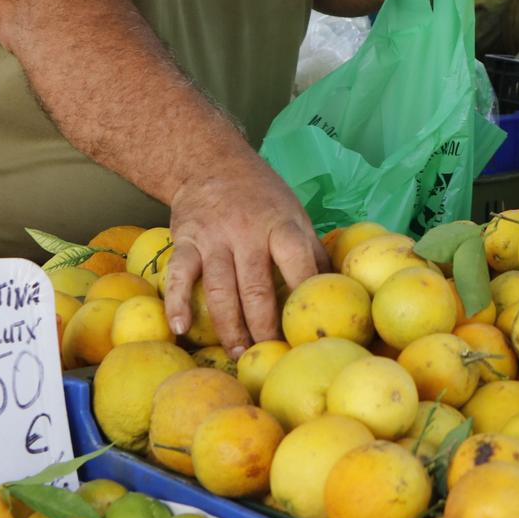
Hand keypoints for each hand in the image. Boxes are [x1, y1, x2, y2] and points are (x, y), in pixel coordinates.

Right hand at [164, 137, 328, 354]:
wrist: (210, 162)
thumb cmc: (262, 197)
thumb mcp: (294, 214)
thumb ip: (311, 251)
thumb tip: (341, 289)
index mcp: (282, 225)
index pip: (298, 264)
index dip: (304, 298)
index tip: (308, 330)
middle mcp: (247, 231)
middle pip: (257, 287)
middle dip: (264, 326)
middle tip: (269, 355)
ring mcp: (214, 237)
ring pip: (220, 289)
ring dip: (229, 326)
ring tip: (238, 353)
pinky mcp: (185, 240)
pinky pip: (178, 275)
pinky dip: (177, 302)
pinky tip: (180, 328)